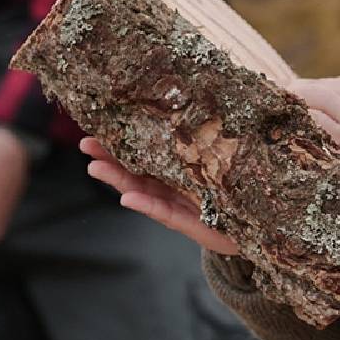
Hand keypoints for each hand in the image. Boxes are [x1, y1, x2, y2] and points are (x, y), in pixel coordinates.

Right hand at [81, 138, 239, 254]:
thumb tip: (186, 115)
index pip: (143, 154)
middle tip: (86, 144)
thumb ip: (198, 148)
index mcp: (173, 170)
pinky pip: (162, 212)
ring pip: (140, 191)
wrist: (253, 224)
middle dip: (109, 159)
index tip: (99, 127)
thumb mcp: (216, 164)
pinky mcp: (184, 221)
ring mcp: (173, 204)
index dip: (121, 142)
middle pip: (133, 171)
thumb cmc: (233, 192)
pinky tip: (127, 198)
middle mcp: (168, 187)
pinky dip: (145, 205)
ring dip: (118, 180)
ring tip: (95, 168)